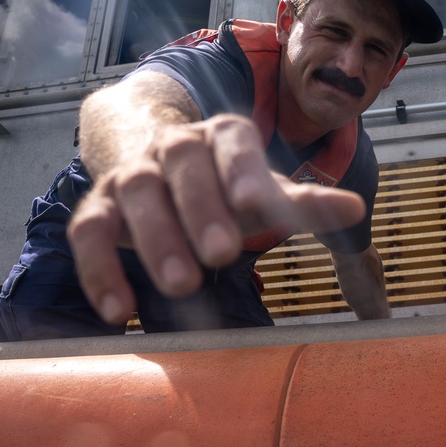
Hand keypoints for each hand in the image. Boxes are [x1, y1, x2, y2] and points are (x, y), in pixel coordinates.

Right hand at [67, 113, 365, 323]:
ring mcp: (132, 174)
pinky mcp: (99, 207)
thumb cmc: (225, 183)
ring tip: (182, 284)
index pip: (233, 142)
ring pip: (136, 194)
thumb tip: (356, 209)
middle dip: (201, 208)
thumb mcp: (266, 190)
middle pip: (182, 165)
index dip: (240, 168)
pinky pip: (89, 231)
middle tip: (223, 254)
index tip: (252, 200)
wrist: (155, 159)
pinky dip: (99, 270)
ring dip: (157, 239)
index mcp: (223, 135)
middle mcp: (174, 146)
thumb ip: (305, 202)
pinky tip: (119, 311)